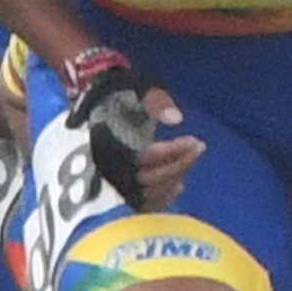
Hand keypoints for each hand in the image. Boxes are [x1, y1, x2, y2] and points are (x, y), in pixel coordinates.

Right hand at [62, 55, 199, 212]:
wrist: (92, 99)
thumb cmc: (116, 92)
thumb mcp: (135, 87)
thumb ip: (155, 100)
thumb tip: (176, 118)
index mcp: (109, 141)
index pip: (145, 156)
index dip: (173, 152)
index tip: (195, 141)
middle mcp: (106, 167)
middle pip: (147, 179)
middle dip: (178, 166)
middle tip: (199, 148)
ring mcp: (109, 181)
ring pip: (143, 194)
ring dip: (171, 182)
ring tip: (189, 162)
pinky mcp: (114, 188)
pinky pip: (138, 203)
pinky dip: (159, 198)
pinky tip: (177, 186)